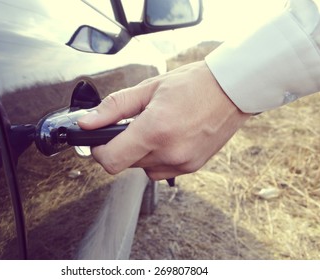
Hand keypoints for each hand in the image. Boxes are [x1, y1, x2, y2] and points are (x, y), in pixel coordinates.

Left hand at [78, 61, 250, 179]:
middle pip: (126, 164)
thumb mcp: (148, 88)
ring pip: (143, 168)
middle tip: (135, 125)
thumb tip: (87, 123)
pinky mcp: (192, 167)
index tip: (100, 141)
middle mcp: (169, 152)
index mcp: (155, 130)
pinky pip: (161, 170)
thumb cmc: (194, 84)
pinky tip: (169, 137)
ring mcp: (182, 163)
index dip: (99, 151)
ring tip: (157, 129)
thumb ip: (113, 108)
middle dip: (123, 146)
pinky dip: (158, 157)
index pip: (111, 160)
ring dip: (141, 153)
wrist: (232, 91)